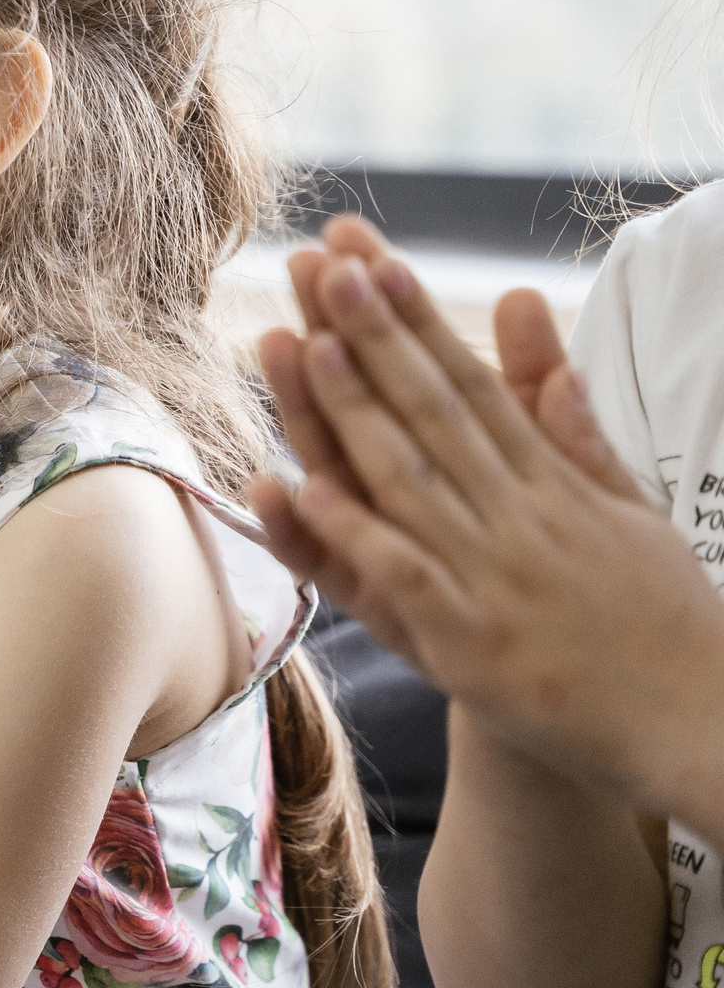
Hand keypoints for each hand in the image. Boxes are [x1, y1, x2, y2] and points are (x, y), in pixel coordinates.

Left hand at [247, 216, 723, 814]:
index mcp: (552, 484)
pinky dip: (357, 533)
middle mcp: (518, 518)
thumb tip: (541, 343)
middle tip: (322, 263)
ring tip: (303, 341)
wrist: (707, 728)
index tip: (371, 258)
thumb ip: (576, 429)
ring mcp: (492, 578)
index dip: (418, 318)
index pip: (472, 382)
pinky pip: (404, 577)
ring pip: (408, 478)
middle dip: (374, 335)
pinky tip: (306, 487)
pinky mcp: (471, 644)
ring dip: (352, 410)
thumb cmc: (665, 624)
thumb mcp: (632, 511)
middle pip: (432, 410)